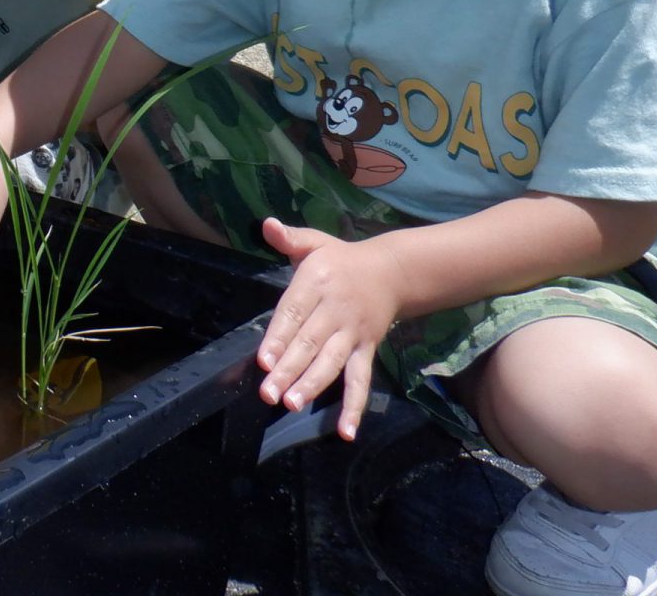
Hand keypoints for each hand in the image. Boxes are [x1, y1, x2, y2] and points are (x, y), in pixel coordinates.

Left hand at [255, 217, 404, 439]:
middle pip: (309, 344)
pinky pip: (361, 381)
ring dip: (312, 386)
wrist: (392, 272)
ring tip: (292, 405)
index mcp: (317, 283)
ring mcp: (353, 334)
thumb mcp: (315, 242)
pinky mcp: (367, 350)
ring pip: (332, 364)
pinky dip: (354, 407)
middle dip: (288, 370)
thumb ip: (290, 238)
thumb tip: (267, 225)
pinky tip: (345, 432)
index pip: (293, 313)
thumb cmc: (340, 259)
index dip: (278, 337)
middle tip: (268, 393)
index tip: (264, 360)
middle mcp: (335, 311)